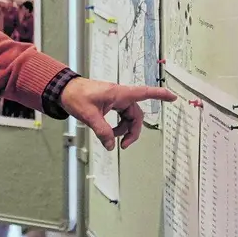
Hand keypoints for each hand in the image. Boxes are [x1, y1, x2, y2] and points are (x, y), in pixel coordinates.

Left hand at [59, 78, 176, 150]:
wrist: (64, 90)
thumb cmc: (76, 96)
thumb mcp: (89, 115)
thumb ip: (102, 131)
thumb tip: (110, 145)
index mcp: (119, 93)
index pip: (144, 93)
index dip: (160, 95)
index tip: (173, 97)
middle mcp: (120, 96)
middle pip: (136, 114)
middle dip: (132, 131)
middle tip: (123, 145)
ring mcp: (116, 100)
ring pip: (128, 117)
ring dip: (123, 130)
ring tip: (111, 139)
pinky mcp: (110, 104)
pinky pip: (120, 116)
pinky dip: (117, 127)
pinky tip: (108, 134)